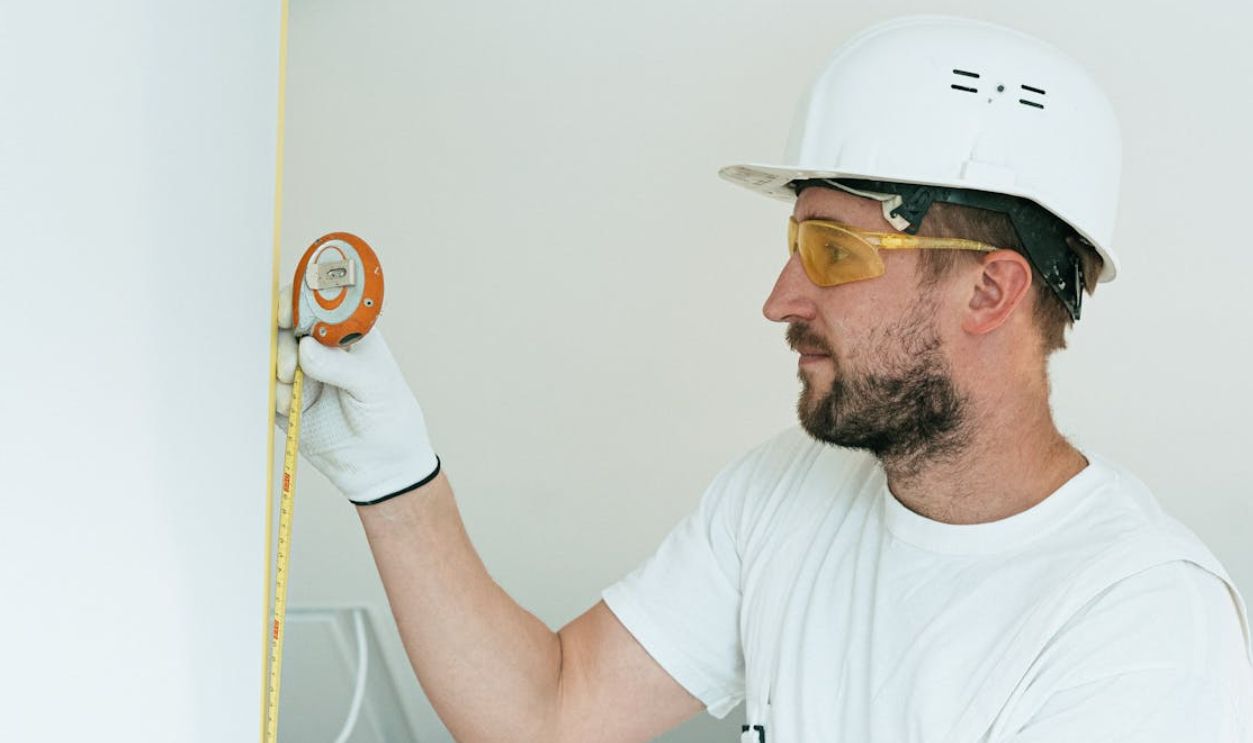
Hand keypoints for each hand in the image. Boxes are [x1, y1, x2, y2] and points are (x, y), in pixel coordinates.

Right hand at [275, 285, 438, 503]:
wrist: (381, 465)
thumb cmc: (390, 417)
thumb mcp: (375, 386)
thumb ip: (341, 366)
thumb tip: (304, 348)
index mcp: (348, 332)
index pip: (319, 303)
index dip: (299, 301)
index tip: (288, 315)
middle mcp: (321, 347)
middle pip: (286, 327)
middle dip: (281, 344)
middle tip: (289, 370)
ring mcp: (302, 373)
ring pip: (271, 356)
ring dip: (274, 372)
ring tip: (292, 399)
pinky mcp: (288, 400)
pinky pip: (266, 388)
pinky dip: (268, 394)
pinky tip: (286, 408)